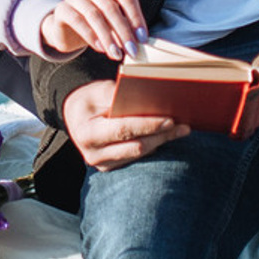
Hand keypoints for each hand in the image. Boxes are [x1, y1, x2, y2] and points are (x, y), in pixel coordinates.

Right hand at [38, 0, 146, 60]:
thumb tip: (140, 39)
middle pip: (110, 6)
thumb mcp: (114, 20)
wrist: (67, 28)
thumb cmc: (96, 21)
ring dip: (108, 37)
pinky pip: (78, 21)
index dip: (136, 18)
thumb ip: (127, 25)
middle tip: (131, 50)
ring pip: (94, 15)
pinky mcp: (61, 8)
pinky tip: (100, 48)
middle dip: (123, 31)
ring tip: (116, 53)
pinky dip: (91, 36)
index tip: (142, 38)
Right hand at [62, 79, 187, 170]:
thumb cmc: (89, 100)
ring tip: (181, 129)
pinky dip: (154, 146)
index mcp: (87, 133)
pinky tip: (167, 136)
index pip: (123, 130)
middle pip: (136, 146)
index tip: (170, 119)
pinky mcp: (112, 167)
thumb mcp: (99, 91)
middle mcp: (93, 154)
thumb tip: (149, 99)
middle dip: (161, 135)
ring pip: (140, 154)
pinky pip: (137, 158)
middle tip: (183, 125)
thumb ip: (120, 96)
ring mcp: (103, 164)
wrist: (75, 117)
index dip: (148, 125)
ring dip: (162, 141)